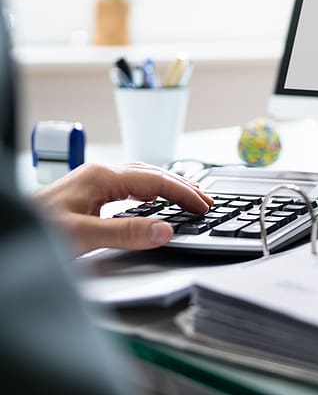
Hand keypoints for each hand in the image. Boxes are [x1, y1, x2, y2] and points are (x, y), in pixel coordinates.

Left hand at [34, 162, 212, 254]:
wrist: (7, 232)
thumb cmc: (35, 232)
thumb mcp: (83, 236)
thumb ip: (126, 233)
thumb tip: (165, 230)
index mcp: (102, 176)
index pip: (156, 181)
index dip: (184, 194)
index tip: (204, 206)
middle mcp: (99, 173)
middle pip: (152, 174)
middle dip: (182, 186)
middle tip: (206, 201)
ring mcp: (93, 181)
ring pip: (141, 177)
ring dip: (167, 186)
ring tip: (187, 198)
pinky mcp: (88, 193)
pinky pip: (128, 186)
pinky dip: (150, 191)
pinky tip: (152, 201)